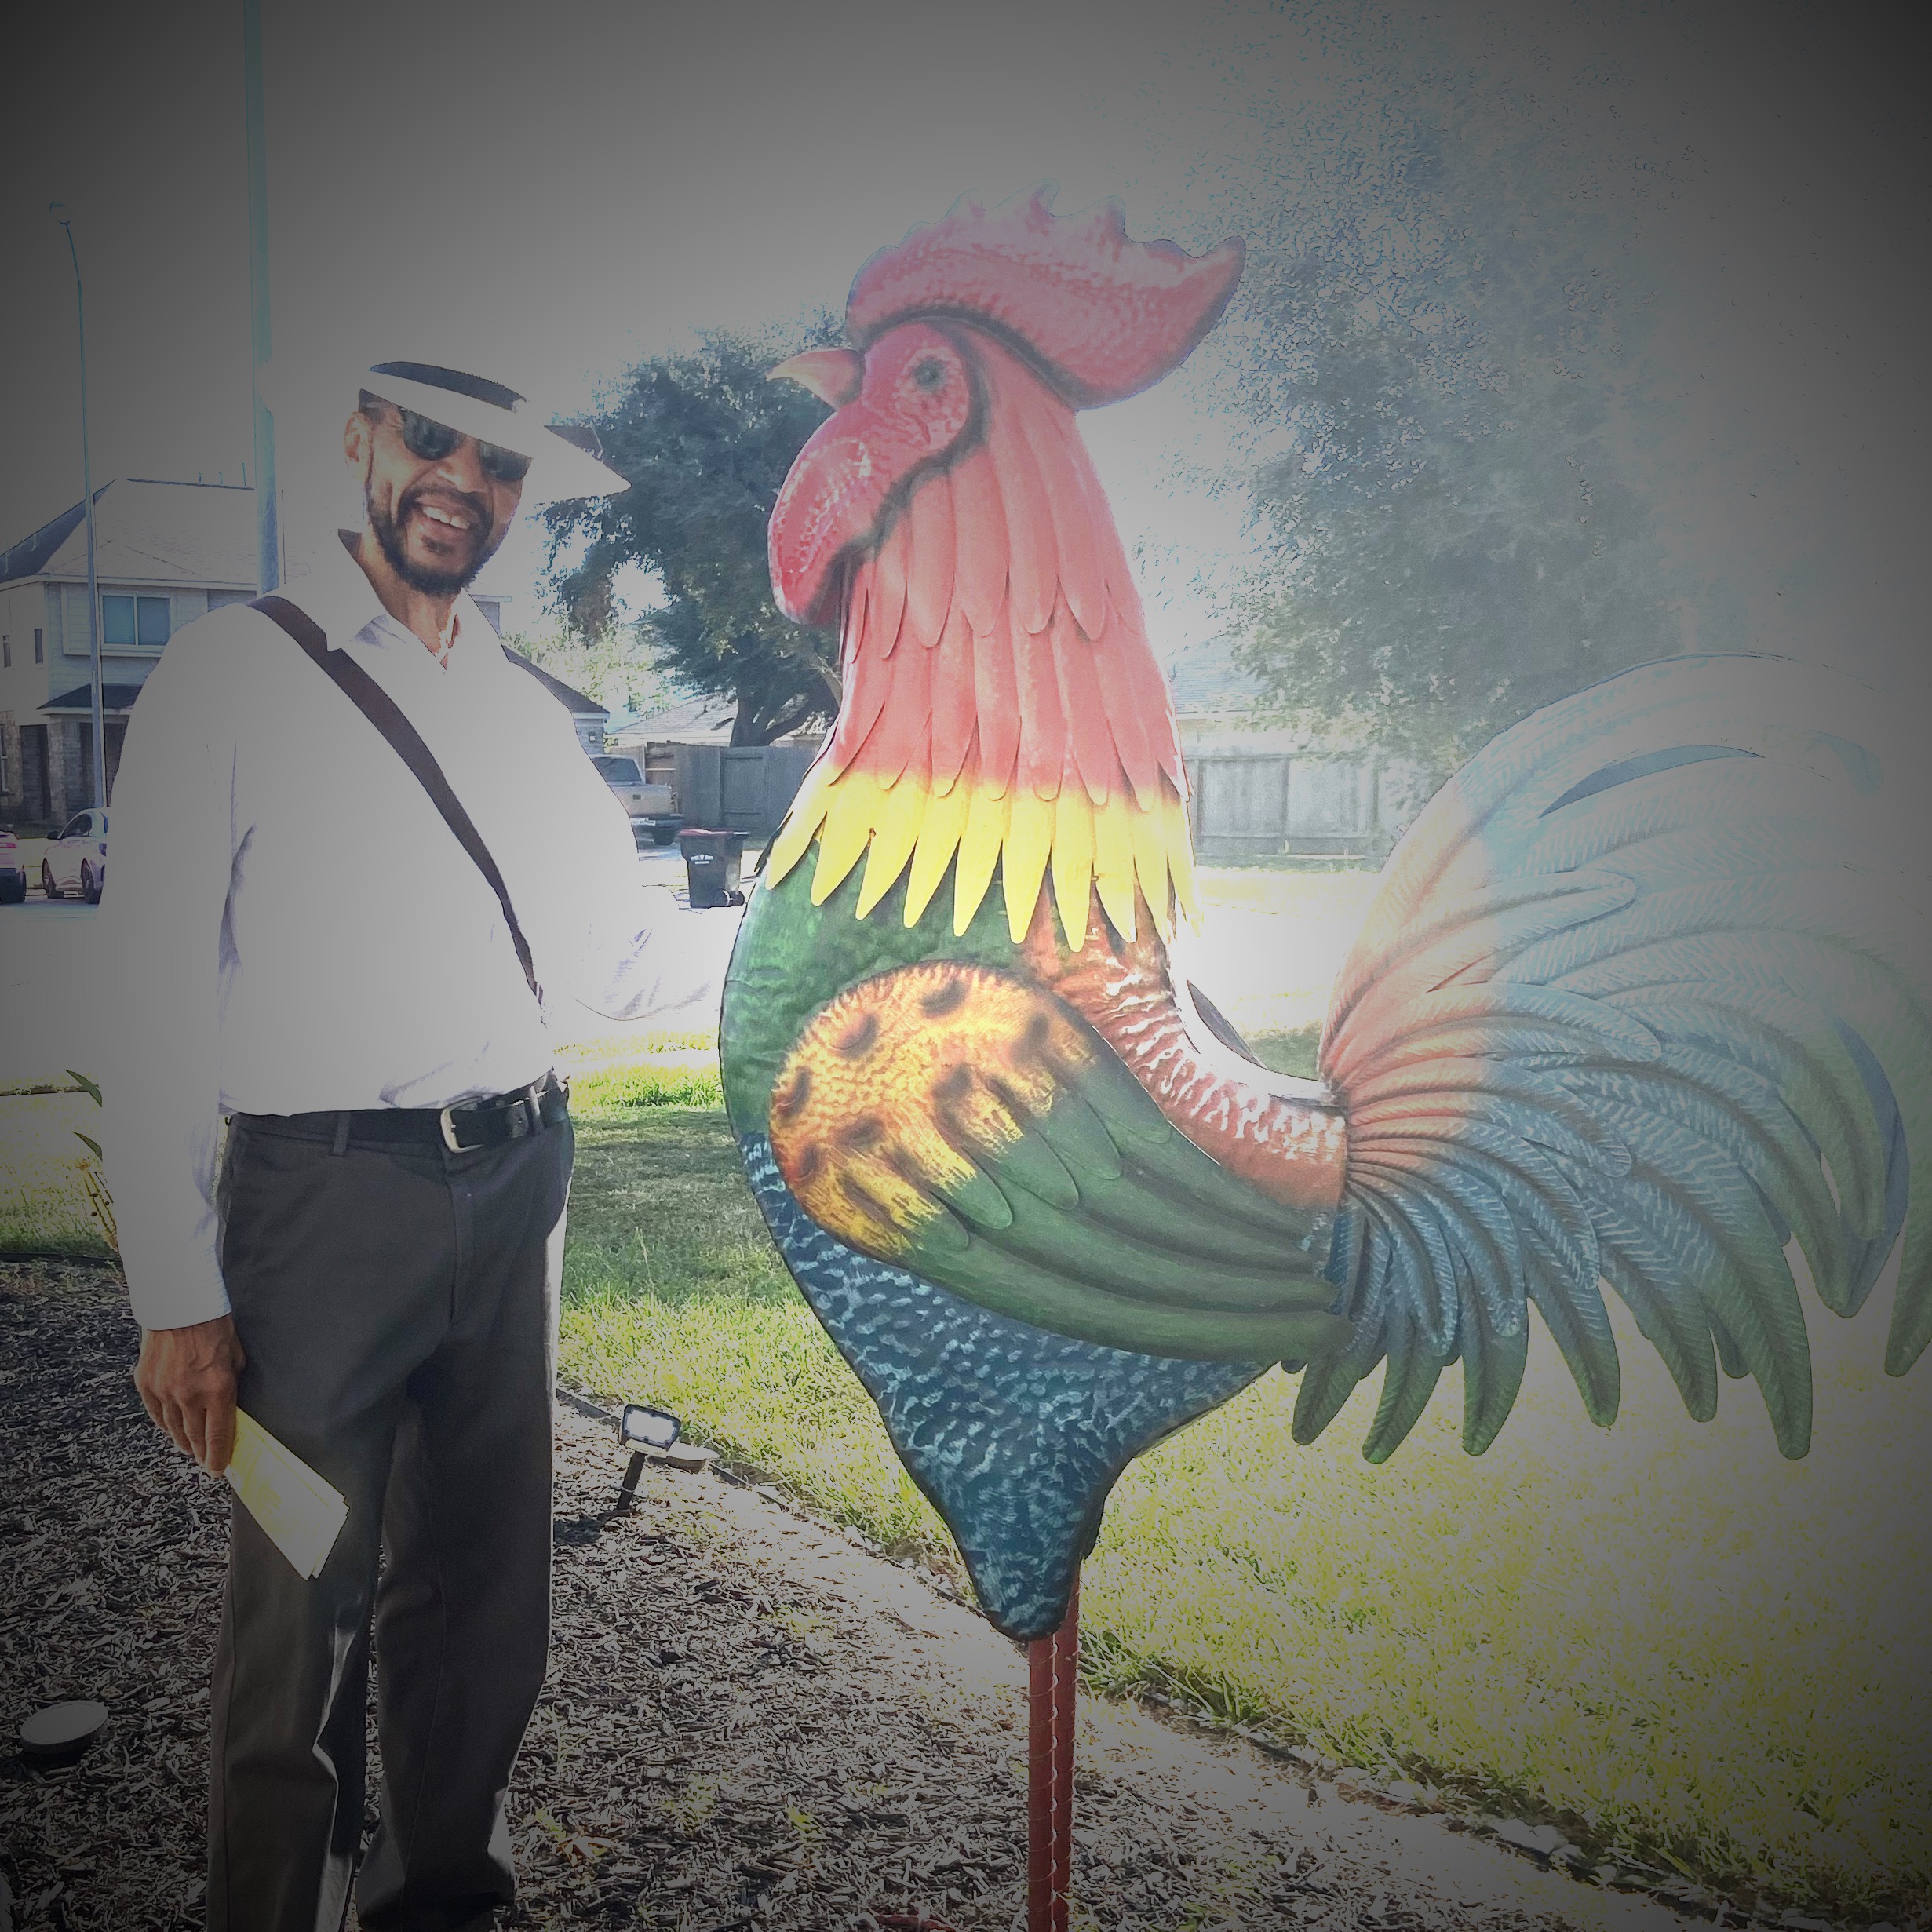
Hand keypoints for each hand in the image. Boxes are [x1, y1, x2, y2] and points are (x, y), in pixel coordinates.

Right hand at [135, 1316, 245, 1473]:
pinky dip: (165, 1425)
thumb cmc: (214, 1326)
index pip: (218, 1436)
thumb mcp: (237, 1358)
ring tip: (191, 1449)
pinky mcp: (146, 1384)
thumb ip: (232, 1387)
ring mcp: (165, 1391)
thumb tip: (231, 1409)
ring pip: (173, 1429)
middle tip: (206, 1462)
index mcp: (217, 1389)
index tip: (219, 1469)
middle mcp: (189, 1395)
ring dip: (183, 1442)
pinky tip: (172, 1430)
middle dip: (202, 1453)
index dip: (219, 1457)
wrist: (179, 1306)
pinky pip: (156, 1414)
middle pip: (195, 1437)